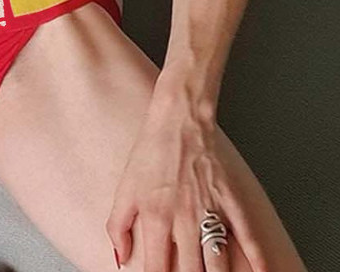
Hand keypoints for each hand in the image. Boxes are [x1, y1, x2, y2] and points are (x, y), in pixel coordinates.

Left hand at [106, 99, 264, 271]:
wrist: (180, 120)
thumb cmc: (151, 152)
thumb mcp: (125, 188)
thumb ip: (118, 226)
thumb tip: (120, 259)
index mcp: (156, 217)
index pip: (157, 268)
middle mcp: (184, 219)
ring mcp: (211, 211)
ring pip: (219, 262)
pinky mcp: (232, 202)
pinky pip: (249, 238)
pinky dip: (258, 261)